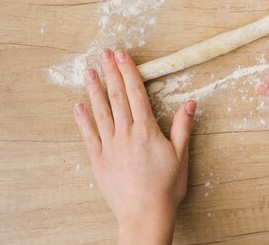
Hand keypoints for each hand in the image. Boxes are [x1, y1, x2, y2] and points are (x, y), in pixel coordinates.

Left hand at [74, 48, 195, 244]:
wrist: (144, 215)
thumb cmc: (165, 187)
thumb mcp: (181, 155)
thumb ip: (182, 127)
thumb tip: (190, 103)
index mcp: (146, 130)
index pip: (135, 93)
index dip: (128, 71)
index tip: (121, 54)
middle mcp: (125, 134)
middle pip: (116, 97)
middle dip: (110, 72)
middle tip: (103, 53)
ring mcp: (109, 146)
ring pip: (100, 112)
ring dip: (94, 90)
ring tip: (89, 72)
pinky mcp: (98, 160)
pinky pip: (88, 135)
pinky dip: (82, 119)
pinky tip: (78, 106)